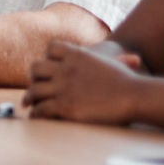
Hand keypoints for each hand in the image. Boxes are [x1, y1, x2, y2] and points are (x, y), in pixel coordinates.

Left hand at [24, 41, 143, 123]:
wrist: (135, 97)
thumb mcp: (117, 65)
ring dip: (29, 98)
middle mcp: (66, 69)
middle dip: (34, 77)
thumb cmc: (130, 83)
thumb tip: (135, 59)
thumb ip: (115, 61)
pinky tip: (36, 116)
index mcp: (77, 54)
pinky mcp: (64, 106)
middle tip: (34, 85)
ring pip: (34, 90)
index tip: (49, 67)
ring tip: (28, 103)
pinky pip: (41, 109)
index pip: (51, 48)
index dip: (48, 57)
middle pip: (36, 67)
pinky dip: (36, 113)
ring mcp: (63, 87)